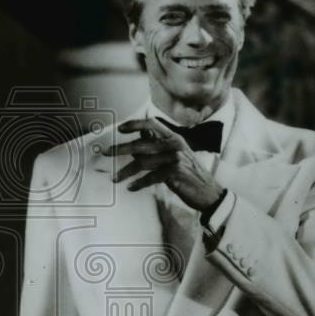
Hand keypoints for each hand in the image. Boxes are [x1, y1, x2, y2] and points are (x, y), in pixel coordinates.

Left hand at [105, 118, 224, 212]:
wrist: (209, 192)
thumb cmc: (188, 174)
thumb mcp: (175, 156)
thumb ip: (157, 149)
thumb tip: (134, 146)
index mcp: (174, 137)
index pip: (152, 123)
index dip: (135, 124)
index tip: (120, 128)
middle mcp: (174, 144)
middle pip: (141, 144)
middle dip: (120, 149)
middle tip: (105, 152)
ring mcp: (175, 158)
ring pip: (143, 162)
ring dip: (126, 171)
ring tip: (115, 178)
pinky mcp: (175, 172)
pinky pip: (151, 177)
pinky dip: (139, 183)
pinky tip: (131, 187)